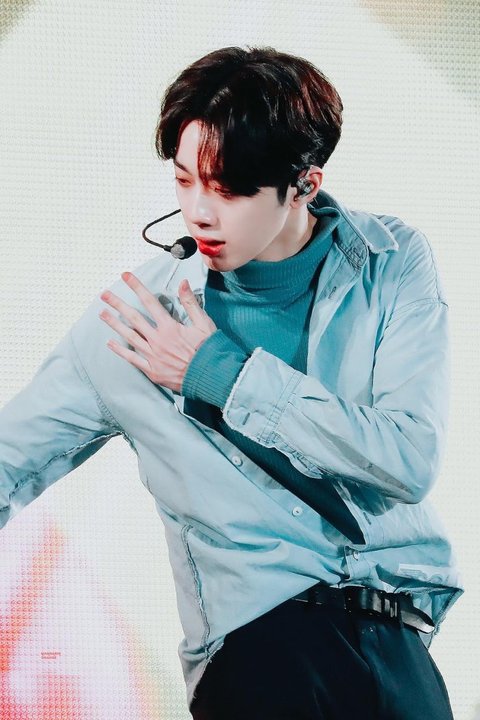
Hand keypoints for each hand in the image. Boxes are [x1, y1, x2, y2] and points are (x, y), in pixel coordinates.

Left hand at [99, 272, 216, 391]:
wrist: (212, 377)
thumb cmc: (210, 350)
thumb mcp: (204, 323)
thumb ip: (190, 302)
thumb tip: (182, 283)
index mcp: (170, 327)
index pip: (149, 302)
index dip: (136, 287)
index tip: (125, 277)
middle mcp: (158, 340)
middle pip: (133, 318)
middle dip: (117, 304)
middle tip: (105, 295)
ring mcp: (153, 356)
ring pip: (129, 336)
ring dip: (114, 324)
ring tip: (102, 314)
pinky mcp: (152, 370)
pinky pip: (132, 359)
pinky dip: (120, 351)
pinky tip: (110, 343)